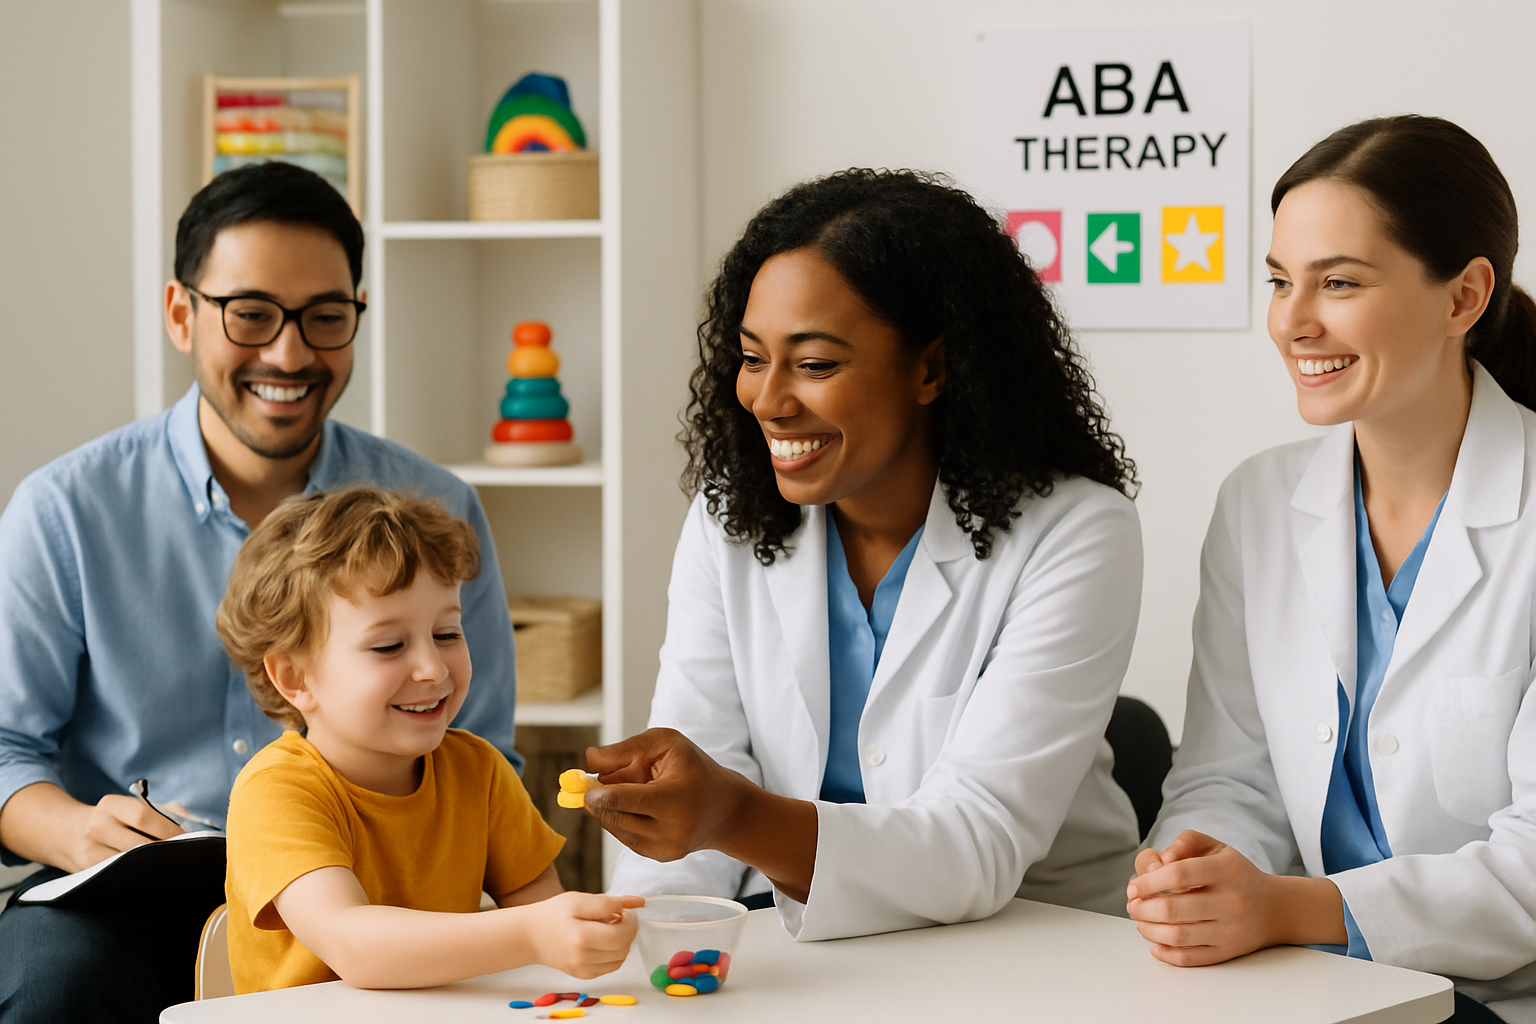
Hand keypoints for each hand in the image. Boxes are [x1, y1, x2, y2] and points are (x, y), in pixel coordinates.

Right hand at [62, 793, 182, 872]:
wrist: (65, 832)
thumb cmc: (112, 819)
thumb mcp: (129, 806)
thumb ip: (163, 810)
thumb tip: (191, 822)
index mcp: (111, 805)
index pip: (143, 816)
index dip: (168, 829)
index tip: (187, 838)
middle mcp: (97, 826)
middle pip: (137, 843)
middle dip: (163, 851)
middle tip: (182, 857)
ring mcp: (89, 850)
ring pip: (128, 863)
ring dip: (152, 866)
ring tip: (168, 867)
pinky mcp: (87, 870)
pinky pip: (117, 874)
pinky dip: (136, 875)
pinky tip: (149, 875)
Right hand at [524, 891, 643, 978]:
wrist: (530, 936)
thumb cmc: (552, 914)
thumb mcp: (578, 899)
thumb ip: (609, 902)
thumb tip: (638, 902)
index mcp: (581, 938)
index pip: (622, 934)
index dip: (630, 920)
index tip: (625, 910)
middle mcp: (583, 958)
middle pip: (624, 948)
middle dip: (628, 931)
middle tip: (619, 917)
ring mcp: (583, 970)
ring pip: (621, 958)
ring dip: (623, 942)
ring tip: (609, 928)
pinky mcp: (584, 975)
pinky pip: (611, 966)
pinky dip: (614, 953)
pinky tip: (603, 940)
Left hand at [583, 728, 752, 862]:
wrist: (726, 809)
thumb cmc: (695, 769)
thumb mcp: (666, 744)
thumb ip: (625, 749)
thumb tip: (589, 760)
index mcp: (674, 799)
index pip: (622, 800)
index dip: (596, 794)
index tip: (585, 786)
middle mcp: (670, 830)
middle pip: (614, 816)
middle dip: (599, 801)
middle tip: (592, 785)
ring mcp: (666, 848)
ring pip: (616, 829)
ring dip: (611, 810)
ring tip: (630, 791)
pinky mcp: (660, 857)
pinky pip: (626, 838)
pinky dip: (622, 821)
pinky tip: (636, 807)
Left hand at [1126, 830, 1286, 966]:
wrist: (1275, 908)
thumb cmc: (1236, 874)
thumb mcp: (1216, 847)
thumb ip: (1186, 842)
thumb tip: (1161, 859)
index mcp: (1226, 870)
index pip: (1178, 874)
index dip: (1148, 881)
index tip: (1134, 887)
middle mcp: (1231, 901)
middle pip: (1173, 908)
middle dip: (1142, 908)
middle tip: (1133, 905)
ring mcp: (1231, 930)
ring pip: (1178, 935)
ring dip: (1149, 930)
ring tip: (1140, 921)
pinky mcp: (1228, 952)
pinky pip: (1191, 958)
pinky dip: (1166, 953)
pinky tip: (1154, 943)